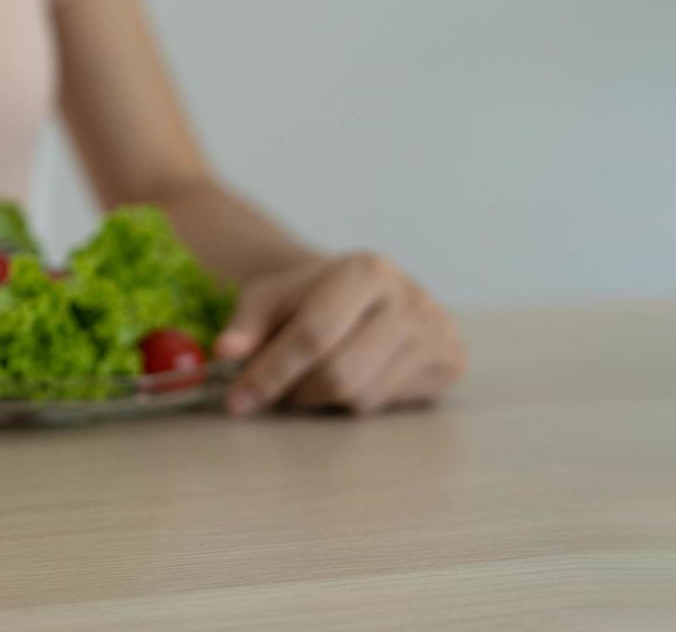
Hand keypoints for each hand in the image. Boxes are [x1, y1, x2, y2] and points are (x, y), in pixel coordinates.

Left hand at [214, 252, 463, 414]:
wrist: (364, 290)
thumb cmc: (311, 294)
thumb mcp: (271, 295)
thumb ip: (247, 322)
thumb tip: (224, 353)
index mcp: (364, 270)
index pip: (313, 333)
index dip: (271, 371)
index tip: (237, 400)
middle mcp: (409, 297)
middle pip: (340, 372)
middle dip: (294, 392)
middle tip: (269, 395)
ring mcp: (437, 329)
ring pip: (362, 395)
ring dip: (319, 400)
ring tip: (303, 381)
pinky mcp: (451, 359)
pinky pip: (386, 403)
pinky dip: (351, 401)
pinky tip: (343, 377)